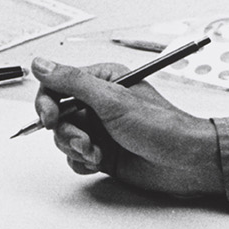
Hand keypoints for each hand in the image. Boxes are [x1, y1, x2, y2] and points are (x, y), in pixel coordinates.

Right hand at [31, 57, 221, 198]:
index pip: (58, 84)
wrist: (187, 163)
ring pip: (64, 137)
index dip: (48, 101)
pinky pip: (75, 156)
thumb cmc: (163, 127)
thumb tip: (41, 64)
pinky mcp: (102, 152)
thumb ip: (73, 82)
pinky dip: (82, 161)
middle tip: (81, 140)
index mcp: (103, 82)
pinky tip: (99, 161)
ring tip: (96, 152)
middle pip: (58, 114)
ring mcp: (100, 129)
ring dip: (75, 147)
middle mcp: (99, 104)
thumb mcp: (114, 100)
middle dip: (65, 130)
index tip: (50, 117)